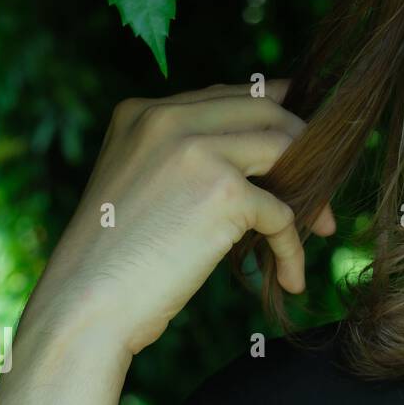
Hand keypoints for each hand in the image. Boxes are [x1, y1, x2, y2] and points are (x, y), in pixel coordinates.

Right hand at [25, 79, 334, 357]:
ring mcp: (196, 149)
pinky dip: (293, 248)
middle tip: (321, 188)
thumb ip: (183, 155)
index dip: (274, 115)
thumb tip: (262, 150)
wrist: (83, 309)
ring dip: (311, 191)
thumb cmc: (113, 261)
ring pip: (286, 147)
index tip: (305, 139)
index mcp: (143, 112)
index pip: (229, 95)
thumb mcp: (139, 184)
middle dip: (304, 146)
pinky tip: (290, 278)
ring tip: (320, 228)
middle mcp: (167, 118)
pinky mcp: (223, 190)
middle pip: (266, 111)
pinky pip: (282, 212)